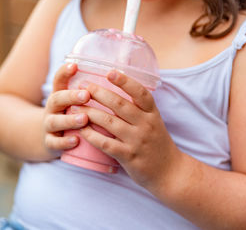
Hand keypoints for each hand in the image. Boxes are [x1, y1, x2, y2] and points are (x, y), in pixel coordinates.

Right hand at [43, 63, 89, 158]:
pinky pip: (54, 142)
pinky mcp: (50, 142)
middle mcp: (52, 108)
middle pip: (57, 99)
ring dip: (70, 120)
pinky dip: (64, 142)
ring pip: (55, 121)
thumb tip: (115, 74)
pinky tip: (76, 141)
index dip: (65, 72)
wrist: (51, 138)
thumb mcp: (75, 101)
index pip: (59, 79)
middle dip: (71, 96)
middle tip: (86, 95)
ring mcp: (49, 125)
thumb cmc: (71, 114)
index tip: (75, 66)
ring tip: (84, 119)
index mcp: (60, 94)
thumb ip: (89, 90)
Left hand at [73, 70, 181, 190]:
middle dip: (99, 93)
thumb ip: (139, 108)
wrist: (170, 172)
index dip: (125, 81)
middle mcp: (146, 125)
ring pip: (109, 122)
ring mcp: (137, 141)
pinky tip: (81, 130)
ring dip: (89, 112)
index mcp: (152, 113)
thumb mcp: (154, 122)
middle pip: (119, 104)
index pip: (140, 93)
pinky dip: (91, 135)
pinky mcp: (129, 156)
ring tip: (75, 106)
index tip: (110, 72)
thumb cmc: (157, 143)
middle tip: (83, 87)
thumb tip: (117, 89)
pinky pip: (106, 143)